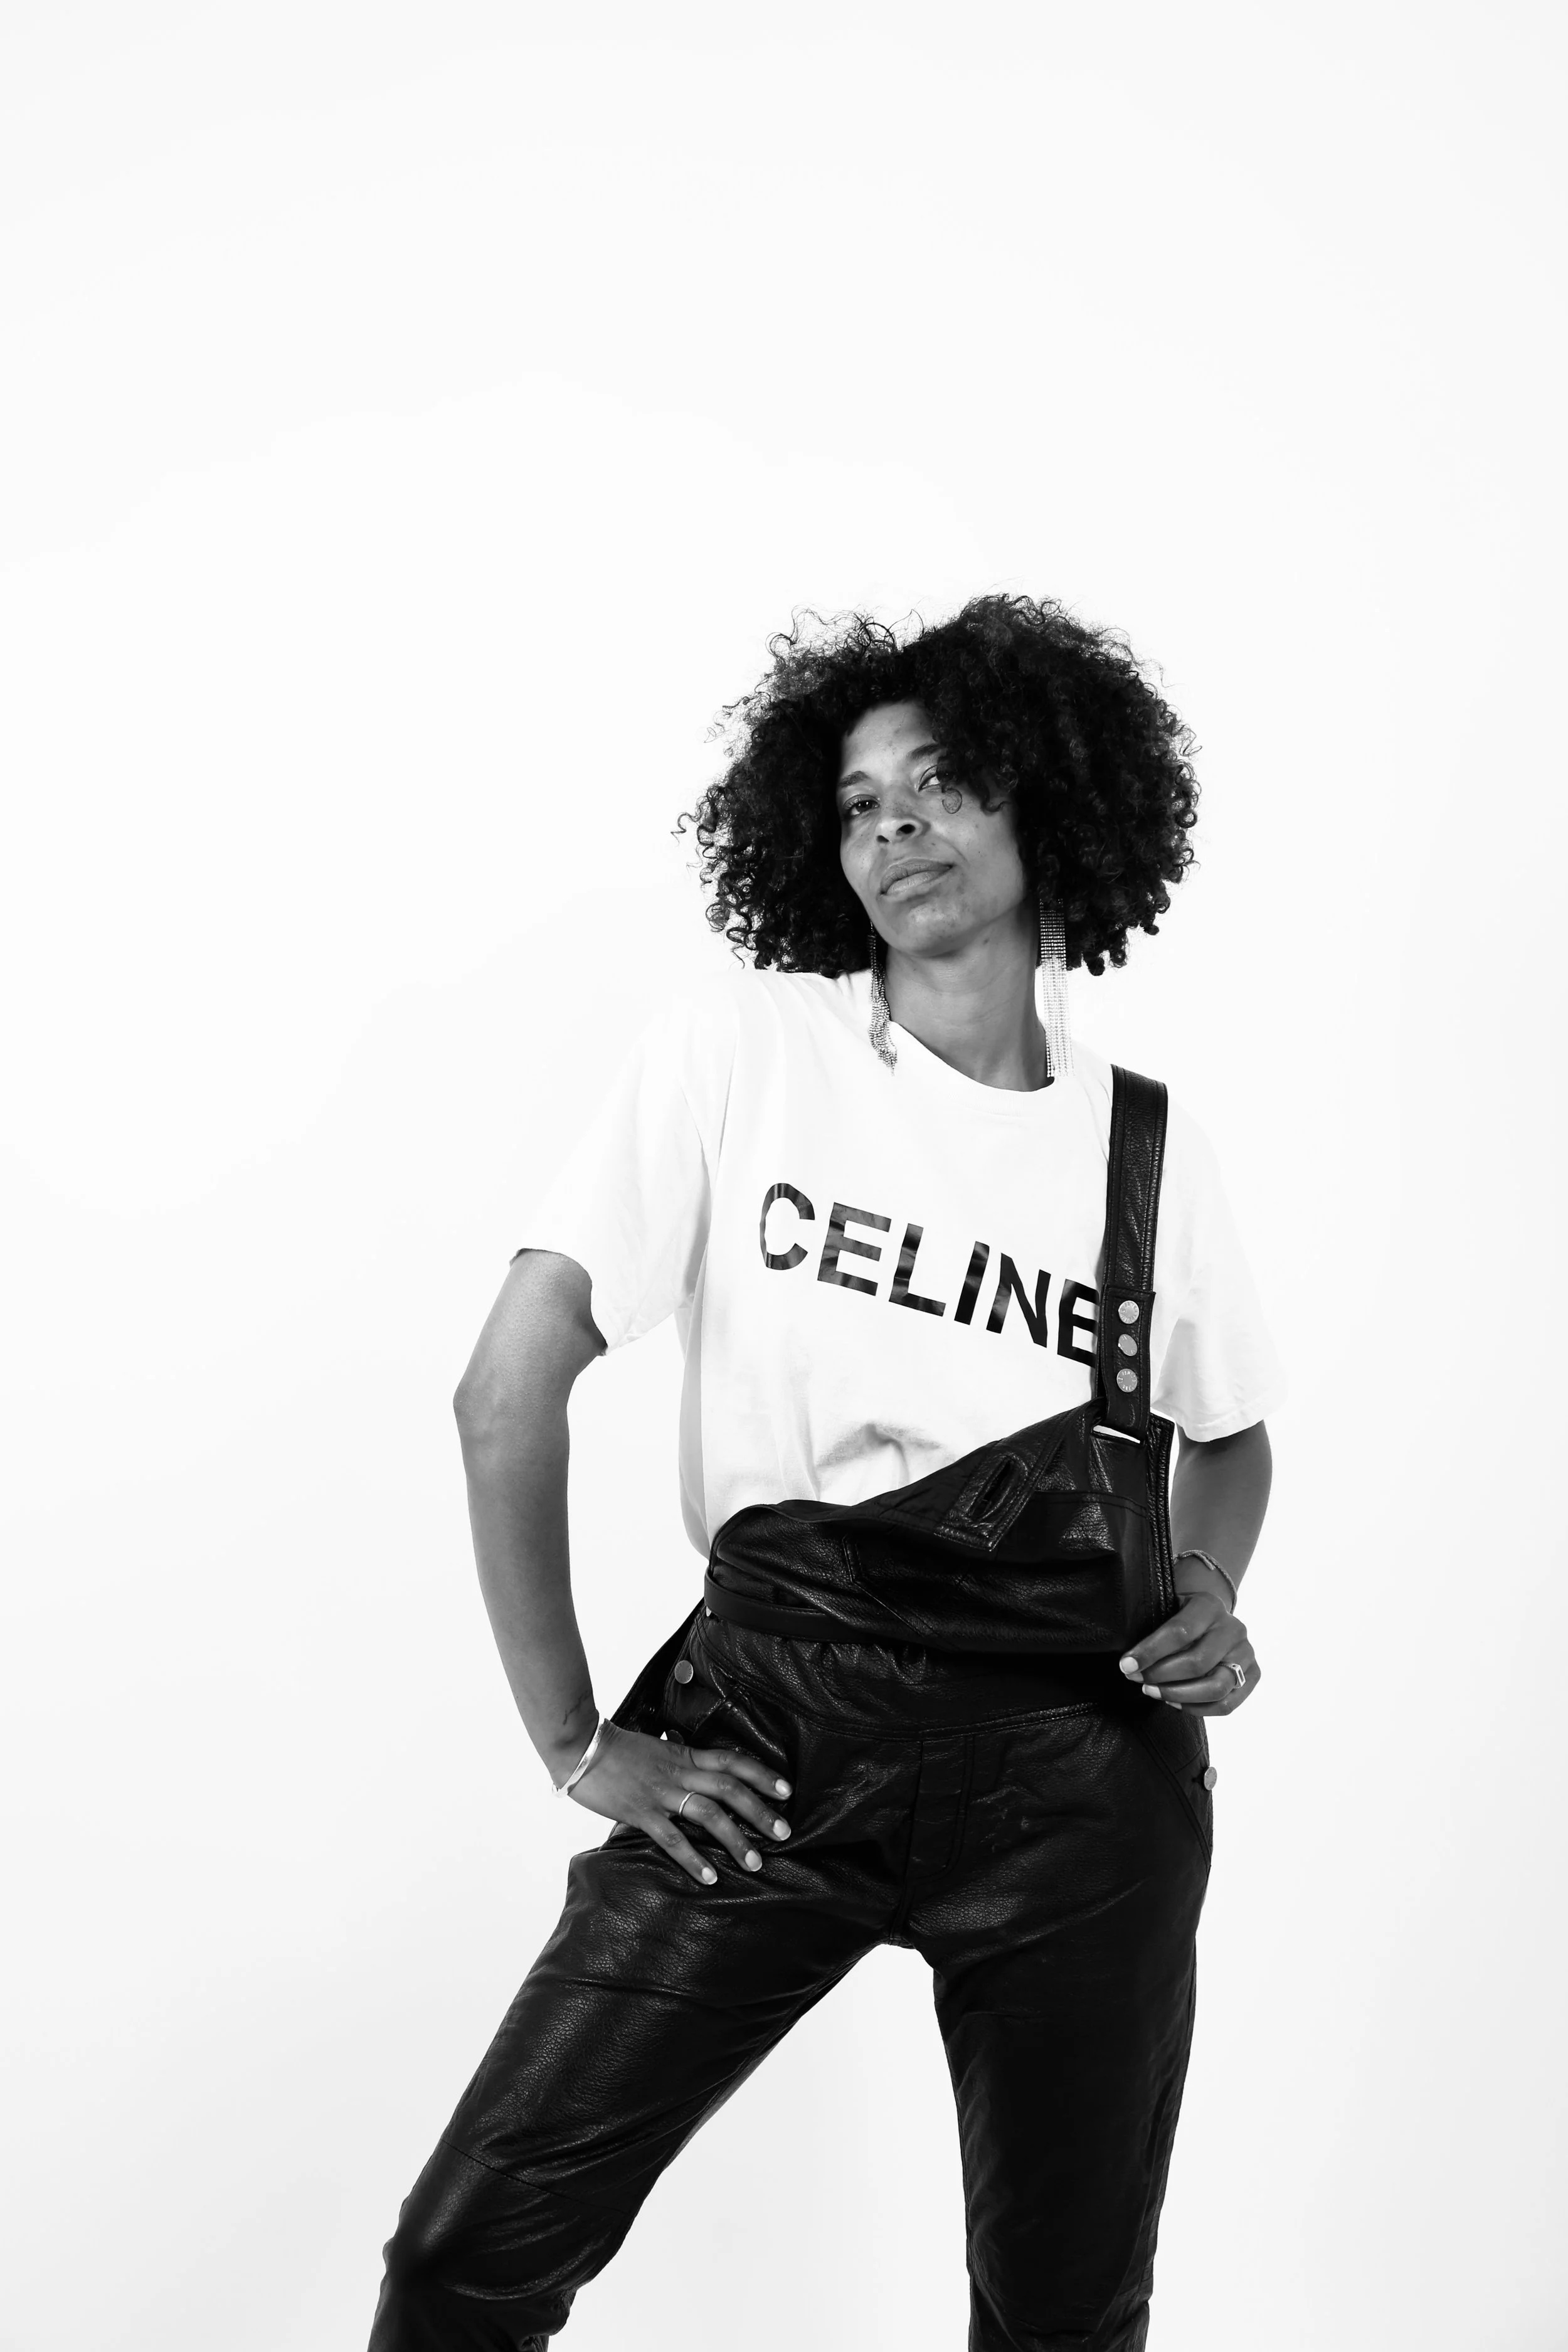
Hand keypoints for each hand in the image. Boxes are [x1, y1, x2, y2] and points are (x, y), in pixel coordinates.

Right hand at [568, 1723, 793, 1887]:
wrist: (580, 1745)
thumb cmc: (616, 1749)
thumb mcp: (656, 1750)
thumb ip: (679, 1762)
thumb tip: (697, 1773)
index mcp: (685, 1756)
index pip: (732, 1761)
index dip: (761, 1774)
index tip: (786, 1790)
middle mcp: (679, 1773)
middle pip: (730, 1789)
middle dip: (760, 1811)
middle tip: (784, 1833)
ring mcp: (661, 1793)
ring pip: (708, 1814)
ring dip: (734, 1839)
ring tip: (754, 1863)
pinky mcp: (640, 1812)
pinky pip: (671, 1838)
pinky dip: (692, 1858)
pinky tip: (709, 1877)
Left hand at [1119, 1584, 1259, 1714]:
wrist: (1211, 1616)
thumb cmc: (1180, 1614)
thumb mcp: (1167, 1608)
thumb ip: (1152, 1628)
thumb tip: (1128, 1663)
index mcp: (1209, 1605)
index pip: (1179, 1632)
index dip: (1150, 1652)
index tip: (1126, 1666)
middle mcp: (1233, 1627)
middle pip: (1197, 1663)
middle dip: (1161, 1676)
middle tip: (1138, 1680)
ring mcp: (1246, 1652)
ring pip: (1216, 1687)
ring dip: (1179, 1695)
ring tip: (1153, 1692)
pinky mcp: (1252, 1674)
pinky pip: (1227, 1704)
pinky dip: (1197, 1709)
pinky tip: (1174, 1702)